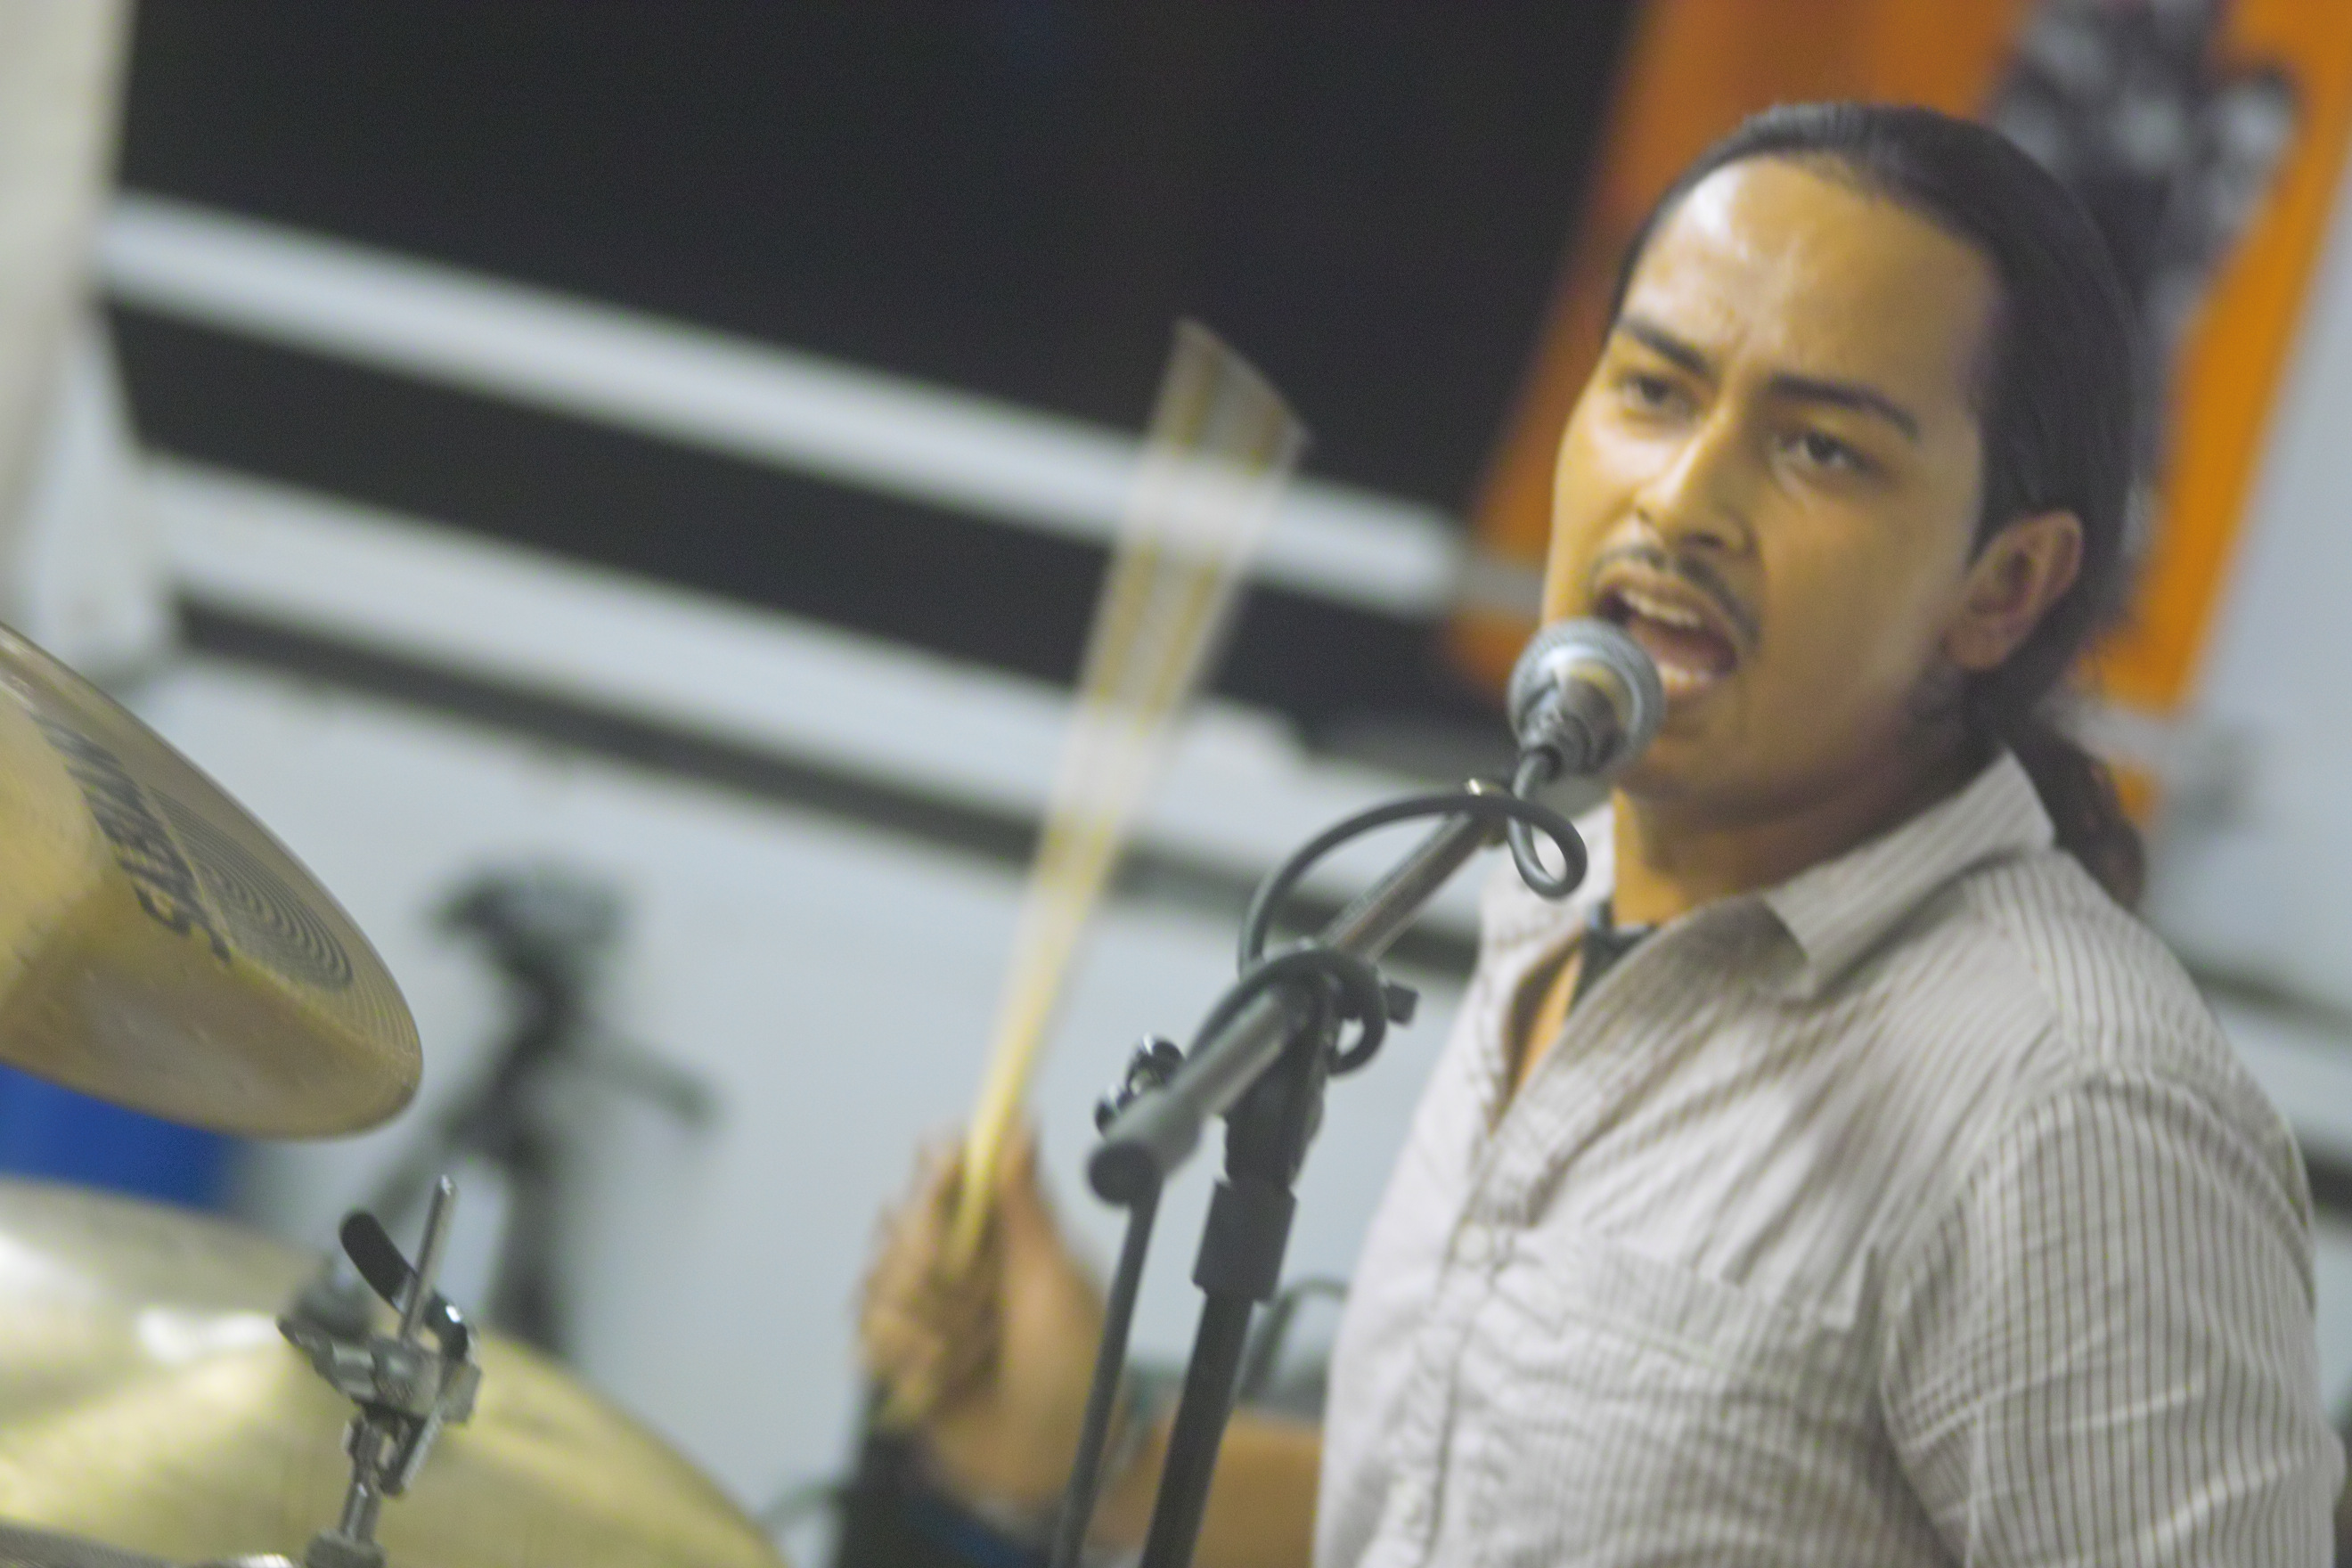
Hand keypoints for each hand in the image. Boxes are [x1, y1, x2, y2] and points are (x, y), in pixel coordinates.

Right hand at [858, 1130, 1106, 1512]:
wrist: (1057, 1454)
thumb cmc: (1075, 1361)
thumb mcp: (1056, 1279)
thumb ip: (1026, 1205)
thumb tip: (1021, 1123)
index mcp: (994, 1224)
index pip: (942, 1166)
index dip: (937, 1168)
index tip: (947, 1173)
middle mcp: (950, 1255)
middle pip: (897, 1220)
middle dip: (933, 1263)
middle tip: (980, 1299)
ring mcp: (919, 1305)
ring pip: (877, 1281)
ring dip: (929, 1323)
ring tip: (974, 1351)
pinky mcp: (895, 1355)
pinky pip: (868, 1337)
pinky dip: (909, 1360)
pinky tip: (946, 1378)